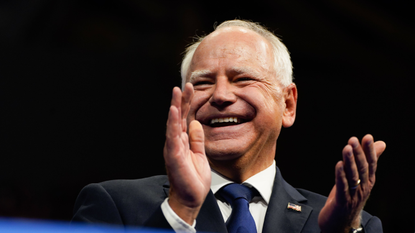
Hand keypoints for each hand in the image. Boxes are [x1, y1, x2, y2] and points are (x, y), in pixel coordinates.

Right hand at [163, 83, 210, 224]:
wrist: (191, 198)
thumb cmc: (193, 179)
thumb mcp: (199, 154)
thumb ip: (197, 139)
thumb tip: (196, 124)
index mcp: (182, 141)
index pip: (184, 118)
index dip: (187, 103)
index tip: (191, 89)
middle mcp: (176, 141)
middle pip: (178, 117)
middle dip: (181, 100)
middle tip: (185, 84)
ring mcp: (173, 147)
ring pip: (173, 122)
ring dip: (175, 106)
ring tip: (177, 91)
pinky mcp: (173, 154)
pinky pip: (172, 135)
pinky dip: (172, 122)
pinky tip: (173, 110)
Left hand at [318, 134, 385, 232]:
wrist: (341, 223)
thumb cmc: (350, 197)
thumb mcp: (360, 178)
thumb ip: (369, 160)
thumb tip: (381, 143)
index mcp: (368, 181)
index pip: (371, 164)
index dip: (369, 150)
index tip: (368, 137)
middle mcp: (363, 187)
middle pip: (362, 168)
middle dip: (358, 153)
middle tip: (353, 139)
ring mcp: (353, 195)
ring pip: (353, 176)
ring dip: (349, 161)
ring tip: (346, 148)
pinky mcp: (342, 201)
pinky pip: (342, 187)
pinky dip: (340, 175)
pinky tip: (338, 165)